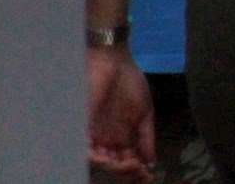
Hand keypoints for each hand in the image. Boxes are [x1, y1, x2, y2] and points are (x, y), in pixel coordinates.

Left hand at [87, 46, 154, 180]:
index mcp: (123, 136)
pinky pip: (83, 148)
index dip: (137, 170)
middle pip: (114, 164)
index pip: (128, 160)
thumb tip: (152, 160)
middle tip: (137, 167)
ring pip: (99, 160)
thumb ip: (147, 136)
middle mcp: (107, 140)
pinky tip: (106, 158)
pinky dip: (93, 157)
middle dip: (126, 170)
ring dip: (111, 166)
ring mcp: (94, 134)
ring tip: (124, 163)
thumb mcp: (145, 111)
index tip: (148, 176)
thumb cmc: (130, 83)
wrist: (114, 63)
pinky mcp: (83, 127)